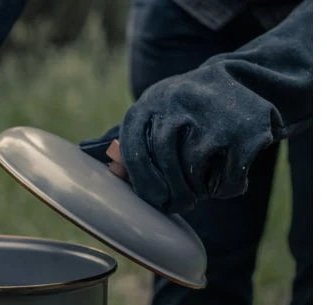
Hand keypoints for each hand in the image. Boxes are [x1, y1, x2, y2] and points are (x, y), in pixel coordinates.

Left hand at [80, 0, 311, 213]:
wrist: (240, 79)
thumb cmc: (183, 109)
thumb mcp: (151, 114)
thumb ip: (122, 138)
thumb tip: (82, 151)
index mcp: (147, 106)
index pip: (134, 151)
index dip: (143, 182)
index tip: (155, 200)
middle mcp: (175, 106)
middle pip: (165, 164)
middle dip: (174, 193)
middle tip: (181, 203)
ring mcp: (211, 117)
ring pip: (195, 173)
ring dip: (201, 189)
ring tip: (204, 184)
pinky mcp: (244, 132)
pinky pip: (228, 177)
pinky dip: (228, 186)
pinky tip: (229, 175)